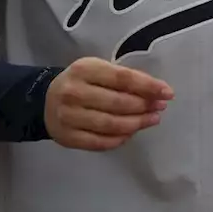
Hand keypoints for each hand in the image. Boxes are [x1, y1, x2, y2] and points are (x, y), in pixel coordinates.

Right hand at [44, 57, 173, 150]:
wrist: (45, 100)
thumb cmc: (82, 82)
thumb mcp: (99, 70)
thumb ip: (124, 79)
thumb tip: (156, 92)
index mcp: (84, 69)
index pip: (123, 78)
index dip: (148, 86)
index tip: (167, 92)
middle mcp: (74, 92)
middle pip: (118, 103)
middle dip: (145, 106)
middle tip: (160, 108)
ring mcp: (68, 117)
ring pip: (111, 124)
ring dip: (137, 124)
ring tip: (152, 120)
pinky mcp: (67, 137)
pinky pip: (100, 142)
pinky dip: (119, 139)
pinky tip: (131, 133)